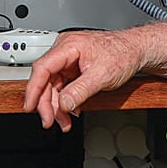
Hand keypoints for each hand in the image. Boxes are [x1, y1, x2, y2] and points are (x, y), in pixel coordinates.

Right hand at [21, 29, 142, 130]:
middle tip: (49, 121)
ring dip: (57, 105)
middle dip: (47, 103)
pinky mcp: (73, 68)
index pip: (43, 68)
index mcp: (69, 46)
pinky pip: (62, 86)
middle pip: (45, 80)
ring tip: (63, 121)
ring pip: (53, 85)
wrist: (136, 50)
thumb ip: (80, 91)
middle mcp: (65, 51)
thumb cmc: (123, 54)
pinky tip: (70, 111)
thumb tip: (63, 104)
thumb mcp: (103, 76)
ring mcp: (68, 60)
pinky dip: (65, 101)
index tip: (30, 106)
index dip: (33, 89)